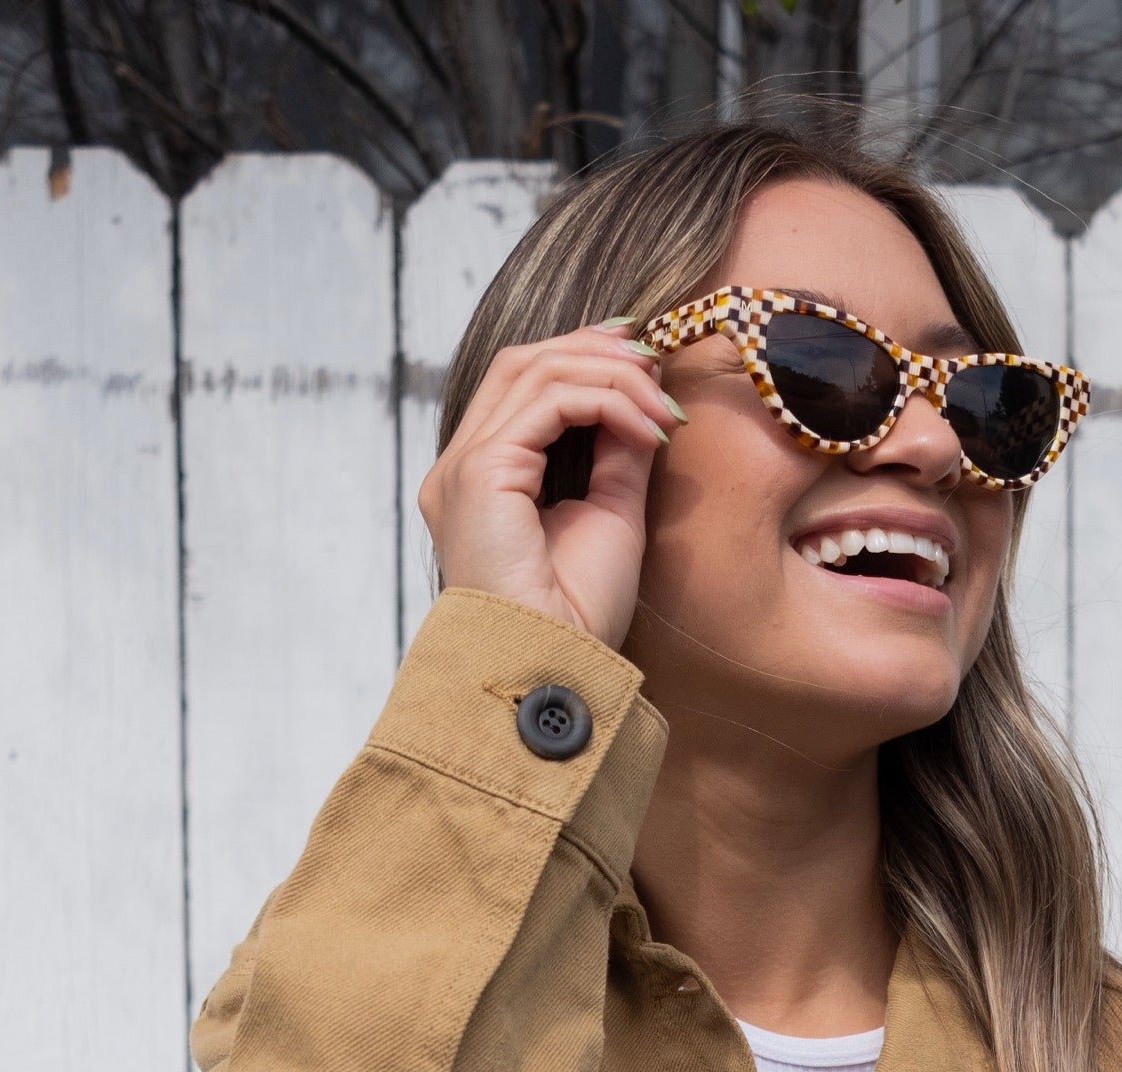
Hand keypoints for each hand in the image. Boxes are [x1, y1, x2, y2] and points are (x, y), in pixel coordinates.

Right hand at [418, 323, 678, 650]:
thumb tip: (643, 394)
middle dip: (595, 351)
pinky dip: (605, 401)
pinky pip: (550, 402)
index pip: (523, 386)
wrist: (559, 670)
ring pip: (536, 371)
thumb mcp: (609, 516)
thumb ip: (616, 453)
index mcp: (481, 481)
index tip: (645, 365)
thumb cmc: (578, 619)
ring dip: (611, 376)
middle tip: (656, 363)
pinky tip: (646, 427)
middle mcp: (459, 468)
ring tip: (662, 404)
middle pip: (522, 364)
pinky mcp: (480, 473)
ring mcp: (462, 468)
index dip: (583, 358)